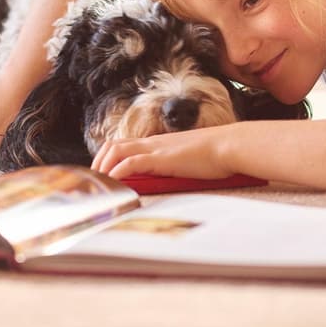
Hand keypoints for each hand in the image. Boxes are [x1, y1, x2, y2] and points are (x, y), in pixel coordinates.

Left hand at [92, 126, 238, 179]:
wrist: (230, 145)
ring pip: (116, 150)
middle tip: (95, 182)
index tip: (102, 174)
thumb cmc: (215, 156)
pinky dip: (118, 172)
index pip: (123, 143)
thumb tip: (165, 180)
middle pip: (113, 144)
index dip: (108, 157)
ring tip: (101, 184)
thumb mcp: (188, 161)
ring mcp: (156, 149)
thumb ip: (173, 167)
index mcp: (158, 143)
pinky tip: (115, 183)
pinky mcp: (161, 158)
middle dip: (98, 162)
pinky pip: (131, 162)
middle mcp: (152, 143)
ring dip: (104, 167)